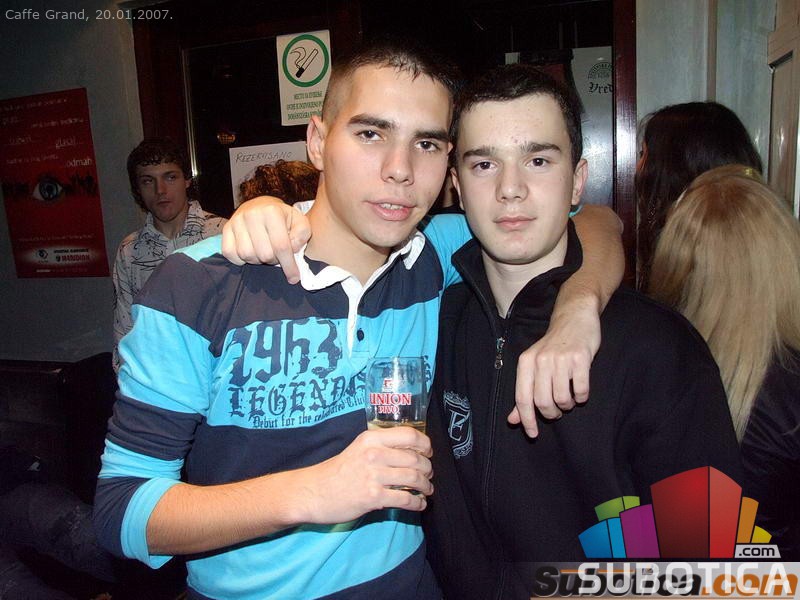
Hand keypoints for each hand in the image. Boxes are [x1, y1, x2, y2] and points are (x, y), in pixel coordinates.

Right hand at [221, 196, 310, 283]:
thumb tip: (292, 250)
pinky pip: (230, 254)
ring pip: (247, 255)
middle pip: (264, 254)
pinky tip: (251, 252)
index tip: (294, 278)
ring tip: (264, 253)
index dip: (289, 265)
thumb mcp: (299, 223)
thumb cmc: (283, 218)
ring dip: (258, 260)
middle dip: (274, 261)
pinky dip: (240, 259)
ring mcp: (236, 221)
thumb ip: (301, 236)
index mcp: (272, 211)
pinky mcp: (226, 229)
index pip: (281, 246)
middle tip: (277, 256)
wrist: (261, 207)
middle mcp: (252, 214)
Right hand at [297, 426, 433, 523]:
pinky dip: (417, 503)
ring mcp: (374, 476)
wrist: (313, 492)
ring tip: (427, 489)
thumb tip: (411, 451)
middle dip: (427, 469)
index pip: (410, 435)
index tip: (428, 453)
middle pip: (416, 459)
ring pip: (414, 479)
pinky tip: (419, 504)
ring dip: (426, 486)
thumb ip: (381, 446)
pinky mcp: (373, 497)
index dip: (425, 445)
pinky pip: (405, 499)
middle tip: (428, 475)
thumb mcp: (358, 448)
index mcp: (371, 438)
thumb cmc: (338, 470)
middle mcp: (374, 454)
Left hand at [510, 303, 599, 436]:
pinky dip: (582, 397)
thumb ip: (524, 392)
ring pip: (562, 398)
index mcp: (526, 362)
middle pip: (543, 402)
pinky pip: (582, 390)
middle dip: (551, 413)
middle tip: (556, 411)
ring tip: (569, 399)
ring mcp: (561, 359)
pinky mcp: (581, 358)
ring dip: (568, 405)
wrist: (574, 318)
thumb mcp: (534, 365)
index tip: (533, 434)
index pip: (522, 398)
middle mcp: (541, 360)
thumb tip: (513, 420)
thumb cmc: (553, 347)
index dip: (527, 419)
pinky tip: (581, 392)